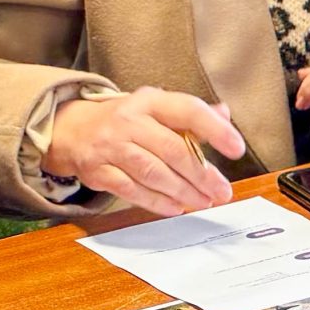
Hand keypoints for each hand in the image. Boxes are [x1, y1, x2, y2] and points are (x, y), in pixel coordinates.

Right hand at [44, 87, 246, 216]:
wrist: (72, 130)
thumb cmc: (124, 121)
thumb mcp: (155, 108)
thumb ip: (190, 114)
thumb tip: (224, 114)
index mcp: (148, 101)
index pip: (187, 110)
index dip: (215, 130)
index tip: (236, 148)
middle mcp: (128, 120)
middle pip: (171, 149)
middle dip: (201, 174)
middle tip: (222, 191)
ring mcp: (111, 146)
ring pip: (153, 172)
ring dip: (183, 191)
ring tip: (203, 201)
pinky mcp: (98, 171)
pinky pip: (131, 190)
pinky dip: (156, 202)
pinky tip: (175, 207)